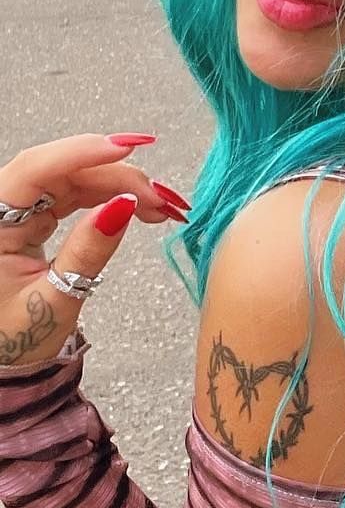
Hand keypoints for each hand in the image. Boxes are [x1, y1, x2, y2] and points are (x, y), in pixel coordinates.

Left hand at [0, 133, 183, 367]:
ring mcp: (21, 209)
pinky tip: (144, 205)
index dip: (79, 153)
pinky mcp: (38, 215)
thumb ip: (87, 253)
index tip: (125, 148)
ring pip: (75, 178)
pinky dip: (113, 195)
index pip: (33, 170)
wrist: (4, 359)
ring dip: (123, 184)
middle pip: (63, 170)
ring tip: (164, 206)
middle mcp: (2, 209)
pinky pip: (77, 192)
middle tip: (163, 198)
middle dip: (117, 175)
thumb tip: (126, 207)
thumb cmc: (16, 338)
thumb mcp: (55, 301)